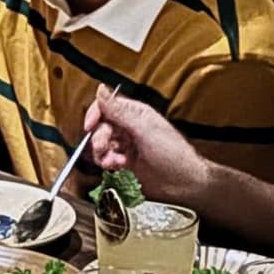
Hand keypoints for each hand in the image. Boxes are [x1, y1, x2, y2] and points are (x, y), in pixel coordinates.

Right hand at [82, 88, 208, 203]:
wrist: (184, 183)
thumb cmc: (174, 154)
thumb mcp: (144, 129)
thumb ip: (119, 111)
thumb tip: (101, 90)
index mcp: (135, 114)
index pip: (106, 107)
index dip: (95, 115)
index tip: (89, 126)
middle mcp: (129, 128)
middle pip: (100, 127)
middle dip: (98, 138)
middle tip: (103, 147)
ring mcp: (127, 146)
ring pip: (101, 144)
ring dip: (101, 153)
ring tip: (112, 160)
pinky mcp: (125, 163)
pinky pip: (106, 159)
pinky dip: (106, 163)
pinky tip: (116, 166)